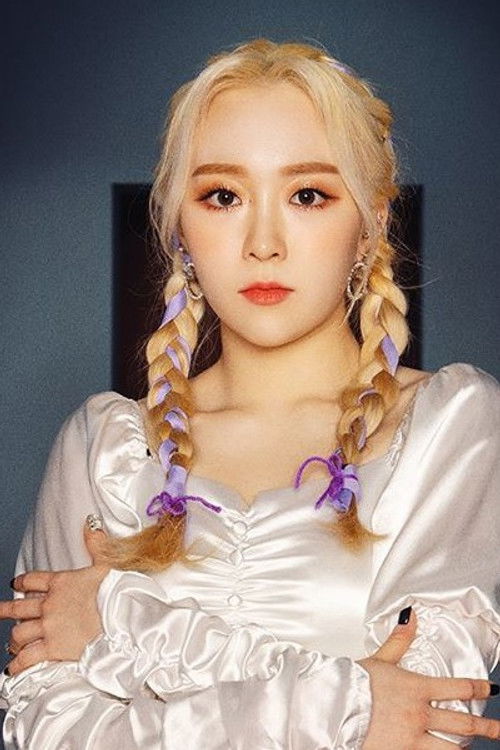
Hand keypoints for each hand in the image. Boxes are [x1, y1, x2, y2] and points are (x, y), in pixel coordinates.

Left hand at [1, 521, 110, 675]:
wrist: (124, 620)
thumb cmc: (119, 592)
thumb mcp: (108, 564)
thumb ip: (97, 545)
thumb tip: (92, 524)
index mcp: (62, 582)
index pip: (33, 579)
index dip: (22, 580)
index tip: (15, 583)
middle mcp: (50, 604)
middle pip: (19, 607)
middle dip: (4, 610)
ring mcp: (49, 626)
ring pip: (18, 633)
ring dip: (14, 639)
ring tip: (13, 643)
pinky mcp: (52, 648)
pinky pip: (26, 657)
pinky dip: (17, 664)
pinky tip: (12, 667)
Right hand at [357, 608, 499, 746]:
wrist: (333, 710)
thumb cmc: (353, 685)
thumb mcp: (379, 660)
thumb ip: (399, 640)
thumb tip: (410, 615)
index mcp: (416, 688)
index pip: (458, 688)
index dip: (480, 688)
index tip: (492, 690)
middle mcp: (418, 715)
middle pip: (463, 724)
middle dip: (486, 728)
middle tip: (499, 729)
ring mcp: (412, 740)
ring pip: (450, 748)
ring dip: (463, 747)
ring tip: (472, 747)